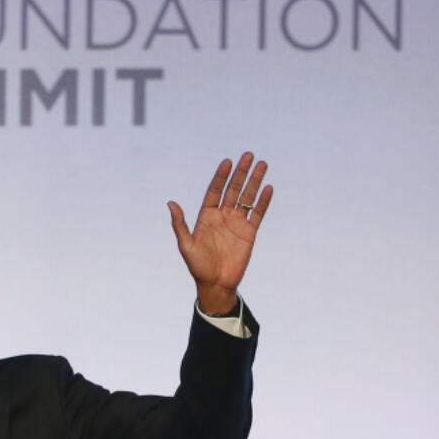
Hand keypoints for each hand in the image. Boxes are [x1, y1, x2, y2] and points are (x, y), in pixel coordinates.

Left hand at [168, 152, 272, 314]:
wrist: (215, 284)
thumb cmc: (197, 266)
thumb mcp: (185, 245)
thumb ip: (180, 224)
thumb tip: (170, 203)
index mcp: (206, 216)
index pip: (215, 190)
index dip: (221, 176)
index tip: (228, 161)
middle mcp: (222, 216)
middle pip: (233, 189)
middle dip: (241, 172)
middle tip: (249, 155)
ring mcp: (237, 223)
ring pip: (247, 197)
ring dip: (255, 181)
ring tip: (262, 164)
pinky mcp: (249, 233)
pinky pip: (258, 213)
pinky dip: (263, 201)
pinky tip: (268, 188)